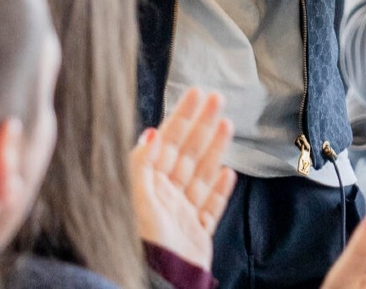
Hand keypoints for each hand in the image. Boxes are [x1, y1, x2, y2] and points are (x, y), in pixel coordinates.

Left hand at [131, 88, 235, 271]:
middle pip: (187, 153)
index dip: (183, 116)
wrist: (161, 281)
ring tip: (227, 125)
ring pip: (202, 174)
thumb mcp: (136, 197)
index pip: (168, 142)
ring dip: (215, 148)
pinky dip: (220, 189)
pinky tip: (229, 172)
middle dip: (202, 125)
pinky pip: (210, 206)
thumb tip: (150, 133)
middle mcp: (164, 196)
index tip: (196, 94)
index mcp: (147, 185)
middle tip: (217, 99)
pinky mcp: (196, 234)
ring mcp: (181, 214)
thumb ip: (143, 163)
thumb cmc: (143, 243)